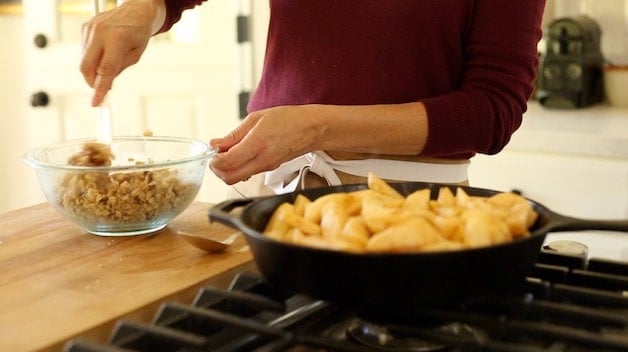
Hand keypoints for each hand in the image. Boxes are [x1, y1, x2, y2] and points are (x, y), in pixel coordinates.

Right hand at [80, 0, 163, 105]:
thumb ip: (118, 69)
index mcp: (117, 39)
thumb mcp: (135, 55)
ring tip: (111, 59)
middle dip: (92, 82)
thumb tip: (104, 84)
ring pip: (84, 60)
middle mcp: (100, 32)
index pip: (105, 70)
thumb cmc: (138, 33)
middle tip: (102, 88)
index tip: (96, 102)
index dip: (99, 88)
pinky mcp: (84, 28)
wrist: (136, 10)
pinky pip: (85, 51)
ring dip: (94, 68)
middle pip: (86, 67)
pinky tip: (105, 51)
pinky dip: (93, 58)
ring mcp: (89, 29)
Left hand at [209, 105, 324, 184]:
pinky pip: (248, 173)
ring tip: (230, 152)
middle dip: (218, 170)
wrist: (312, 129)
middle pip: (229, 178)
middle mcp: (261, 160)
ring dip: (228, 169)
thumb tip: (215, 144)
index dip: (214, 160)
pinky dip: (239, 167)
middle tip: (217, 156)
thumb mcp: (256, 118)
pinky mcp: (269, 169)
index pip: (226, 163)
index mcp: (257, 144)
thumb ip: (234, 135)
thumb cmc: (288, 119)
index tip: (212, 152)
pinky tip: (241, 154)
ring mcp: (266, 167)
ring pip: (238, 178)